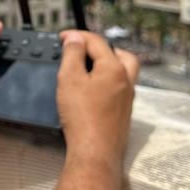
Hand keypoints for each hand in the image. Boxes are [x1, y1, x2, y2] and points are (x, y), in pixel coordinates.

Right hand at [56, 30, 139, 175]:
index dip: (77, 36)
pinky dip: (109, 82)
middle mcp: (126, 81)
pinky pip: (120, 89)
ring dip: (108, 64)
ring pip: (123, 72)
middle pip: (119, 54)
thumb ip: (72, 54)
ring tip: (89, 67)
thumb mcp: (69, 78)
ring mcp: (127, 99)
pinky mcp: (123, 114)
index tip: (62, 37)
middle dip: (102, 48)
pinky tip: (94, 90)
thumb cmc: (82, 116)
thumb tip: (75, 38)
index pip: (97, 42)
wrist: (95, 153)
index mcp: (114, 68)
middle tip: (84, 49)